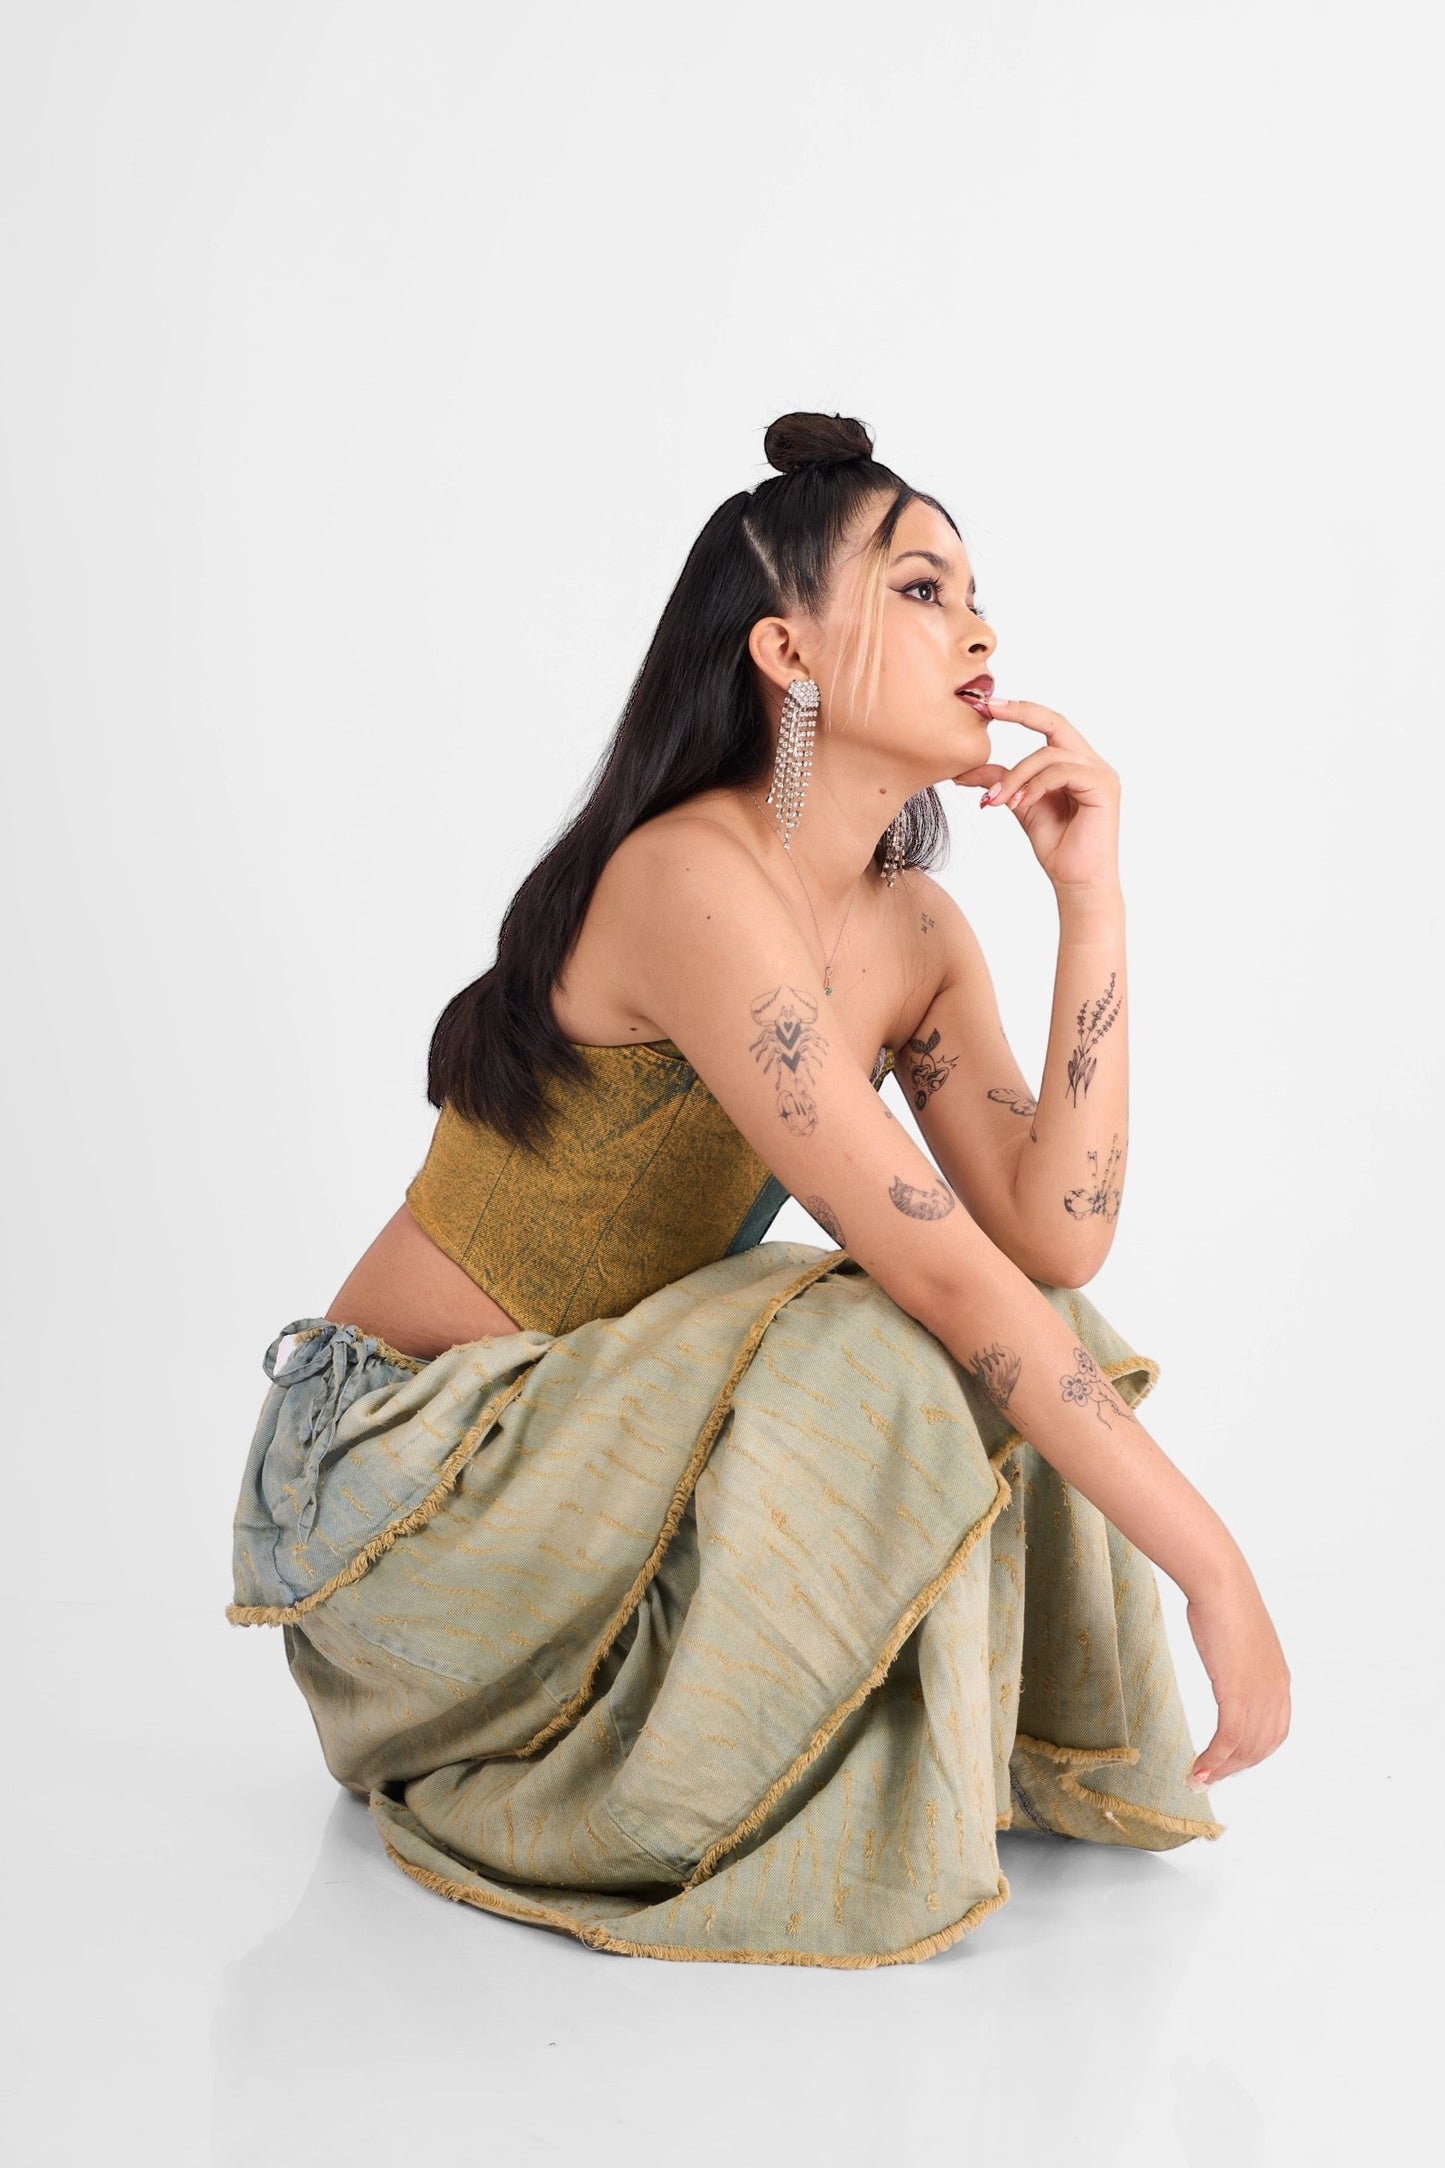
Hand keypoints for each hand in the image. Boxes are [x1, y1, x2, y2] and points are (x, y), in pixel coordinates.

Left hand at [953, 696, 1120, 893]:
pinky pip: (1061, 772)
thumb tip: (965, 768)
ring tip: (996, 800)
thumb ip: (1002, 781)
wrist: (1075, 881)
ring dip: (1017, 775)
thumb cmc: (1056, 845)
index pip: (1048, 725)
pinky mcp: (1103, 786)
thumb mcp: (1019, 804)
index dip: (1018, 711)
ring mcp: (1100, 772)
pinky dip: (1034, 786)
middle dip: (1019, 712)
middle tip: (987, 709)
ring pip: (1049, 754)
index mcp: (1075, 762)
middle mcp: (1091, 761)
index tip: (985, 705)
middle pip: (1055, 721)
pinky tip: (1017, 804)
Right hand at [1183, 1572, 1291, 1789]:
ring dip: (1220, 1771)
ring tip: (1198, 1780)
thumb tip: (1229, 1669)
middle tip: (1208, 1779)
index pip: (1273, 1735)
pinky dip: (1213, 1760)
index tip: (1228, 1764)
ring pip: (1244, 1750)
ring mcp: (1259, 1694)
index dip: (1252, 1755)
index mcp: (1280, 1682)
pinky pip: (1228, 1739)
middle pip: (1260, 1748)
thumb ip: (1242, 1663)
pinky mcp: (1237, 1692)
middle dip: (1234, 1769)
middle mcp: (1276, 1693)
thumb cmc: (1225, 1603)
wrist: (1221, 1586)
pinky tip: (1198, 1769)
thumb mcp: (1242, 1642)